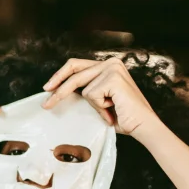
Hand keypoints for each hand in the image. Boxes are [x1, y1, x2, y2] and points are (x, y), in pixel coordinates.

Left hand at [43, 58, 159, 137]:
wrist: (141, 125)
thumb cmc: (121, 115)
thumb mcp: (98, 99)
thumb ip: (85, 89)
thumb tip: (58, 90)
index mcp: (108, 65)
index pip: (76, 65)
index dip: (60, 75)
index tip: (48, 88)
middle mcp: (111, 62)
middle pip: (74, 71)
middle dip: (58, 87)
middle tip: (46, 103)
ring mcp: (112, 68)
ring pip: (83, 88)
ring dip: (94, 104)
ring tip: (110, 108)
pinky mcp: (113, 78)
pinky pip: (91, 94)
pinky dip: (99, 106)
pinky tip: (113, 107)